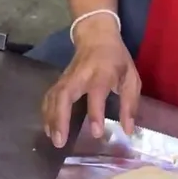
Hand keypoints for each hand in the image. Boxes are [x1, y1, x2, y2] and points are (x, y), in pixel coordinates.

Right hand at [41, 16, 140, 147]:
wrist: (96, 37)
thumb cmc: (116, 60)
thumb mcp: (131, 78)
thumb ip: (130, 104)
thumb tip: (128, 130)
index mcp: (101, 73)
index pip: (96, 93)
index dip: (96, 113)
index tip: (96, 133)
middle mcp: (80, 75)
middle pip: (65, 95)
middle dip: (60, 118)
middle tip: (60, 141)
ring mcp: (67, 77)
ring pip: (54, 97)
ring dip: (51, 118)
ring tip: (53, 139)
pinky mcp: (60, 80)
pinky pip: (49, 96)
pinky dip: (46, 112)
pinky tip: (48, 128)